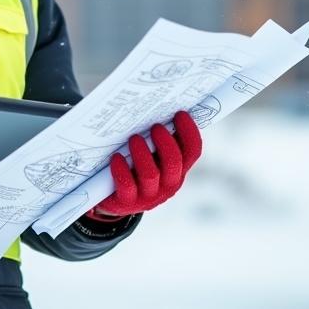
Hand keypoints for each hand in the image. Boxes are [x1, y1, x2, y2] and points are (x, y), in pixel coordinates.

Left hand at [87, 110, 202, 219]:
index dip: (189, 132)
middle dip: (166, 142)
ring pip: (151, 174)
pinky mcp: (128, 202)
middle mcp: (168, 183)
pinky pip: (127, 186)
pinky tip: (116, 158)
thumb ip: (159, 138)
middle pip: (174, 162)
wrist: (115, 199)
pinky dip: (122, 170)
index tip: (180, 113)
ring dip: (143, 154)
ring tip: (134, 139)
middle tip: (155, 126)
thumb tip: (160, 106)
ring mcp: (149, 195)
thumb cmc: (136, 167)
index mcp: (178, 168)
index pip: (193, 151)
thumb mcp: (152, 154)